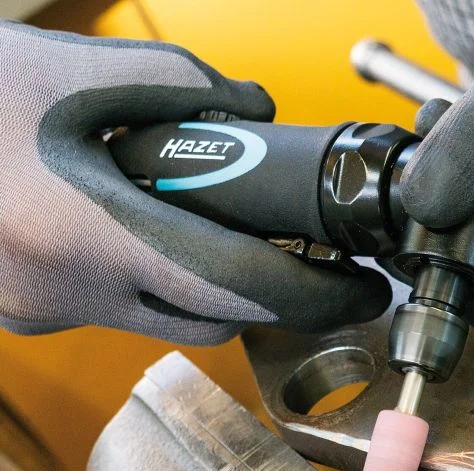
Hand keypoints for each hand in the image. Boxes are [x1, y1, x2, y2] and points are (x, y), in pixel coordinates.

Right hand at [0, 22, 389, 343]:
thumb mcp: (75, 69)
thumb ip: (184, 85)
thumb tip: (258, 110)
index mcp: (85, 232)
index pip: (239, 285)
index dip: (316, 294)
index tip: (362, 290)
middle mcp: (67, 292)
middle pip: (212, 318)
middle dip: (268, 297)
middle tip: (303, 258)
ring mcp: (43, 312)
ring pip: (166, 321)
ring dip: (211, 290)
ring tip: (229, 238)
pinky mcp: (28, 311)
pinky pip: (120, 311)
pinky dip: (156, 284)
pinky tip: (156, 238)